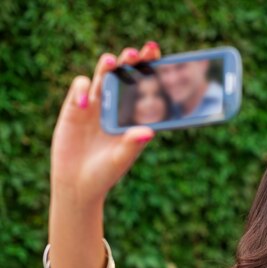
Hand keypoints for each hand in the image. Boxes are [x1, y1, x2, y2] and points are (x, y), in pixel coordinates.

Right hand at [50, 42, 160, 204]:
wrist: (78, 183)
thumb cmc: (106, 172)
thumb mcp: (121, 159)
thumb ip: (132, 144)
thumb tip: (149, 132)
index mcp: (134, 114)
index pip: (146, 85)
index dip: (151, 68)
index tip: (158, 56)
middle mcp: (118, 104)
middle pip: (125, 74)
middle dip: (131, 60)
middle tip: (137, 53)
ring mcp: (97, 103)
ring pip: (103, 75)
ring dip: (107, 66)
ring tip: (111, 61)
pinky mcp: (75, 106)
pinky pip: (80, 87)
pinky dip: (82, 90)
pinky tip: (85, 103)